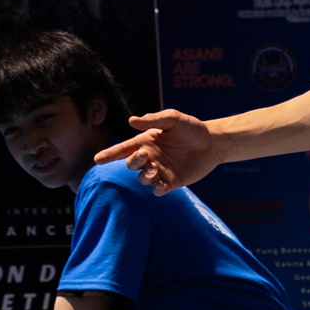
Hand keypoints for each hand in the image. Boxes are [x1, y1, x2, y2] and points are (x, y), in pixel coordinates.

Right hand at [99, 110, 220, 195]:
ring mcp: (160, 171)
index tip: (97, 159)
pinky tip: (160, 185)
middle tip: (144, 157)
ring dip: (144, 176)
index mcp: (146, 142)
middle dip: (133, 162)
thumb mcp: (173, 119)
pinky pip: (158, 190)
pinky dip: (156, 189)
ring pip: (142, 178)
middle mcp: (150, 157)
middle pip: (131, 164)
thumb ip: (153, 120)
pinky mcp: (172, 182)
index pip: (123, 149)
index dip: (109, 154)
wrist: (212, 143)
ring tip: (154, 169)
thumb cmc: (191, 128)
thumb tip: (131, 120)